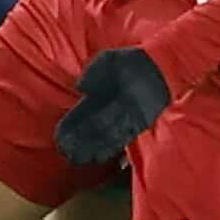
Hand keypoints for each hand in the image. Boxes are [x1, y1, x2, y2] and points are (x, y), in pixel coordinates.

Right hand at [55, 48, 171, 167]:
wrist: (159, 67)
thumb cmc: (132, 60)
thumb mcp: (107, 60)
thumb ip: (93, 71)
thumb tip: (81, 87)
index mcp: (100, 94)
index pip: (81, 114)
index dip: (70, 126)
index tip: (59, 137)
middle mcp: (110, 108)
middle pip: (92, 129)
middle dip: (79, 141)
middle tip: (66, 153)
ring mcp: (124, 117)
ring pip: (105, 136)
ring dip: (91, 148)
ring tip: (77, 159)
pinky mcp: (138, 124)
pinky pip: (122, 138)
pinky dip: (110, 148)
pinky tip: (98, 156)